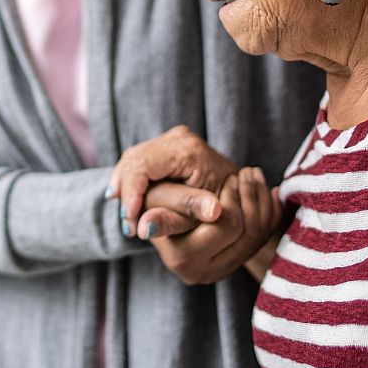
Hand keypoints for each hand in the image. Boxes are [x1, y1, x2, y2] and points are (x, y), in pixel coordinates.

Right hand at [107, 126, 238, 238]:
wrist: (241, 188)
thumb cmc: (224, 205)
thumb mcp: (199, 216)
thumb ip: (173, 220)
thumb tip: (143, 230)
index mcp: (188, 151)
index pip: (142, 166)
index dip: (130, 193)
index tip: (128, 220)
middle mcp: (179, 137)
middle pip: (134, 159)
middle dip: (125, 191)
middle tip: (126, 224)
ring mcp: (174, 137)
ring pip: (134, 157)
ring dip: (125, 185)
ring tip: (127, 215)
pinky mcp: (170, 143)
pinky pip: (140, 157)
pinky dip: (132, 178)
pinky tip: (128, 199)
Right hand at [150, 167, 282, 284]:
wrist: (159, 213)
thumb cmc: (155, 199)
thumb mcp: (161, 197)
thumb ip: (180, 204)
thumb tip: (193, 216)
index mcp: (182, 258)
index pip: (226, 224)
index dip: (232, 196)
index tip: (232, 178)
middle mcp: (203, 272)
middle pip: (246, 230)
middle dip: (247, 195)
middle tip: (242, 173)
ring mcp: (221, 270)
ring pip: (259, 233)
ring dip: (260, 199)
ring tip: (251, 176)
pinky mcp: (235, 264)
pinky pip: (265, 237)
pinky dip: (268, 211)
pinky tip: (263, 192)